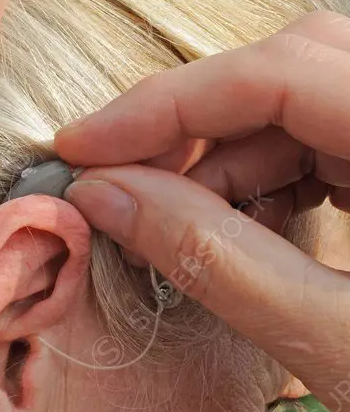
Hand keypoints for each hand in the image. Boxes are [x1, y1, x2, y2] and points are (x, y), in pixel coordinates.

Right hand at [55, 10, 349, 411]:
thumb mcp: (338, 342)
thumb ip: (218, 260)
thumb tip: (113, 199)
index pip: (283, 69)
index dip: (168, 102)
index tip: (87, 147)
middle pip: (293, 69)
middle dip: (197, 129)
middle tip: (126, 188)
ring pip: (308, 103)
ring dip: (231, 161)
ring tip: (183, 228)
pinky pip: (333, 141)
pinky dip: (273, 181)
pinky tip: (244, 232)